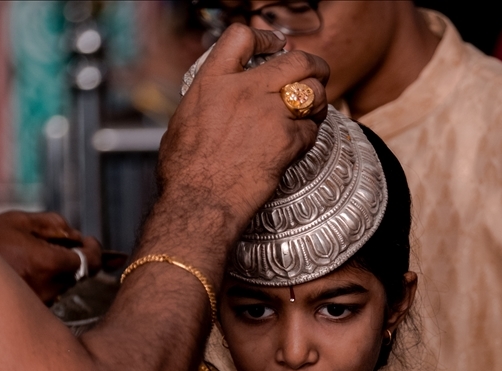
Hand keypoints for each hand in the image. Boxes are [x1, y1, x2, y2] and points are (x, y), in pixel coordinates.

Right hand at [0, 210, 101, 303]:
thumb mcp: (19, 221)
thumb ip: (55, 224)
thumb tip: (78, 237)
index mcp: (46, 264)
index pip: (89, 262)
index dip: (95, 250)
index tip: (90, 243)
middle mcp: (45, 290)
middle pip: (80, 276)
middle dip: (78, 260)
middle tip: (66, 247)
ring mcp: (37, 307)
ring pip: (65, 288)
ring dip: (62, 273)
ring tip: (35, 259)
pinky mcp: (28, 316)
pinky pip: (49, 298)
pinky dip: (47, 285)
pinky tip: (28, 275)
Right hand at [155, 25, 329, 238]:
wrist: (200, 202)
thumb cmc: (184, 173)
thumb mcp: (182, 123)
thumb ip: (205, 103)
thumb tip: (210, 102)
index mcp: (213, 82)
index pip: (243, 37)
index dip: (266, 37)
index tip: (277, 44)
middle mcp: (244, 91)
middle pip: (295, 59)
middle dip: (313, 64)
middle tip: (317, 73)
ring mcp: (269, 114)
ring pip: (313, 92)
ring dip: (318, 99)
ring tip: (314, 110)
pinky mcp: (288, 140)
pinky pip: (311, 130)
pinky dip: (309, 135)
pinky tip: (299, 143)